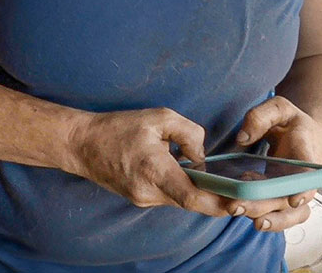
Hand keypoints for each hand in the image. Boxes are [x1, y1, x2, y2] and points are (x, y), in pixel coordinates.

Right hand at [67, 108, 233, 216]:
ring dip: (196, 189)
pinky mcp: (139, 199)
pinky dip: (181, 187)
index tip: (239, 201)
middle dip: (215, 196)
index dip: (220, 203)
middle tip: (237, 186)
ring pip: (181, 200)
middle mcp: (149, 192)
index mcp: (155, 170)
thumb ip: (189, 133)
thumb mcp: (158, 117)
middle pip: (192, 202)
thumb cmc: (118, 127)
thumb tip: (202, 156)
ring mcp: (143, 199)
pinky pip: (169, 196)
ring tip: (204, 171)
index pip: (193, 198)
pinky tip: (180, 170)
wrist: (81, 144)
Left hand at [229, 96, 321, 231]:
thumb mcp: (279, 107)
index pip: (310, 173)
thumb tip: (242, 139)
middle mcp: (305, 178)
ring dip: (270, 220)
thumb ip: (260, 117)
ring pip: (290, 215)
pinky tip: (248, 213)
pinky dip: (268, 220)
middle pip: (292, 200)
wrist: (304, 134)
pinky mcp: (285, 199)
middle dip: (266, 207)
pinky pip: (281, 216)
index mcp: (307, 152)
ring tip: (244, 215)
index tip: (294, 200)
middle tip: (239, 206)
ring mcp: (296, 191)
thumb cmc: (292, 122)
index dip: (304, 188)